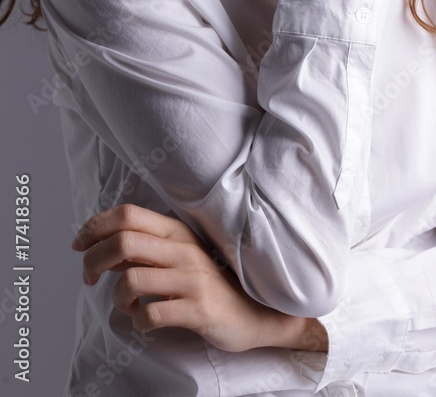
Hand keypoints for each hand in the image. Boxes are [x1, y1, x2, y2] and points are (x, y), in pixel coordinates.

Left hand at [71, 204, 327, 353]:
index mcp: (176, 231)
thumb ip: (145, 249)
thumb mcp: (178, 256)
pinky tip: (144, 321)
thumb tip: (103, 247)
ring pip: (130, 280)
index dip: (95, 226)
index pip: (128, 214)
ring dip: (115, 298)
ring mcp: (192, 279)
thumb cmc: (208, 284)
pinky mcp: (198, 309)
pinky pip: (151, 314)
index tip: (79, 243)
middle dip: (93, 260)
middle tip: (89, 277)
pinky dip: (138, 322)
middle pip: (122, 242)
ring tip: (125, 305)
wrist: (255, 313)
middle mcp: (183, 249)